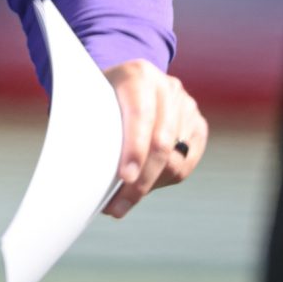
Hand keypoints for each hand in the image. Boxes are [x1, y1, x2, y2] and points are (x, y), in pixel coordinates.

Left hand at [100, 59, 205, 217]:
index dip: (134, 148)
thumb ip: (89, 125)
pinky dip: (162, 181)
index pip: (141, 115)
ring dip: (148, 186)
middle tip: (117, 206)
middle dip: (140, 181)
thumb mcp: (90, 99)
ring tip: (122, 202)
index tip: (124, 177)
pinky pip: (186, 163)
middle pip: (161, 143)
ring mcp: (187, 106)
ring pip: (175, 159)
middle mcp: (167, 88)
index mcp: (138, 75)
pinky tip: (142, 187)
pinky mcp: (198, 125)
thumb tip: (84, 171)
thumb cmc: (101, 96)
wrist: (126, 80)